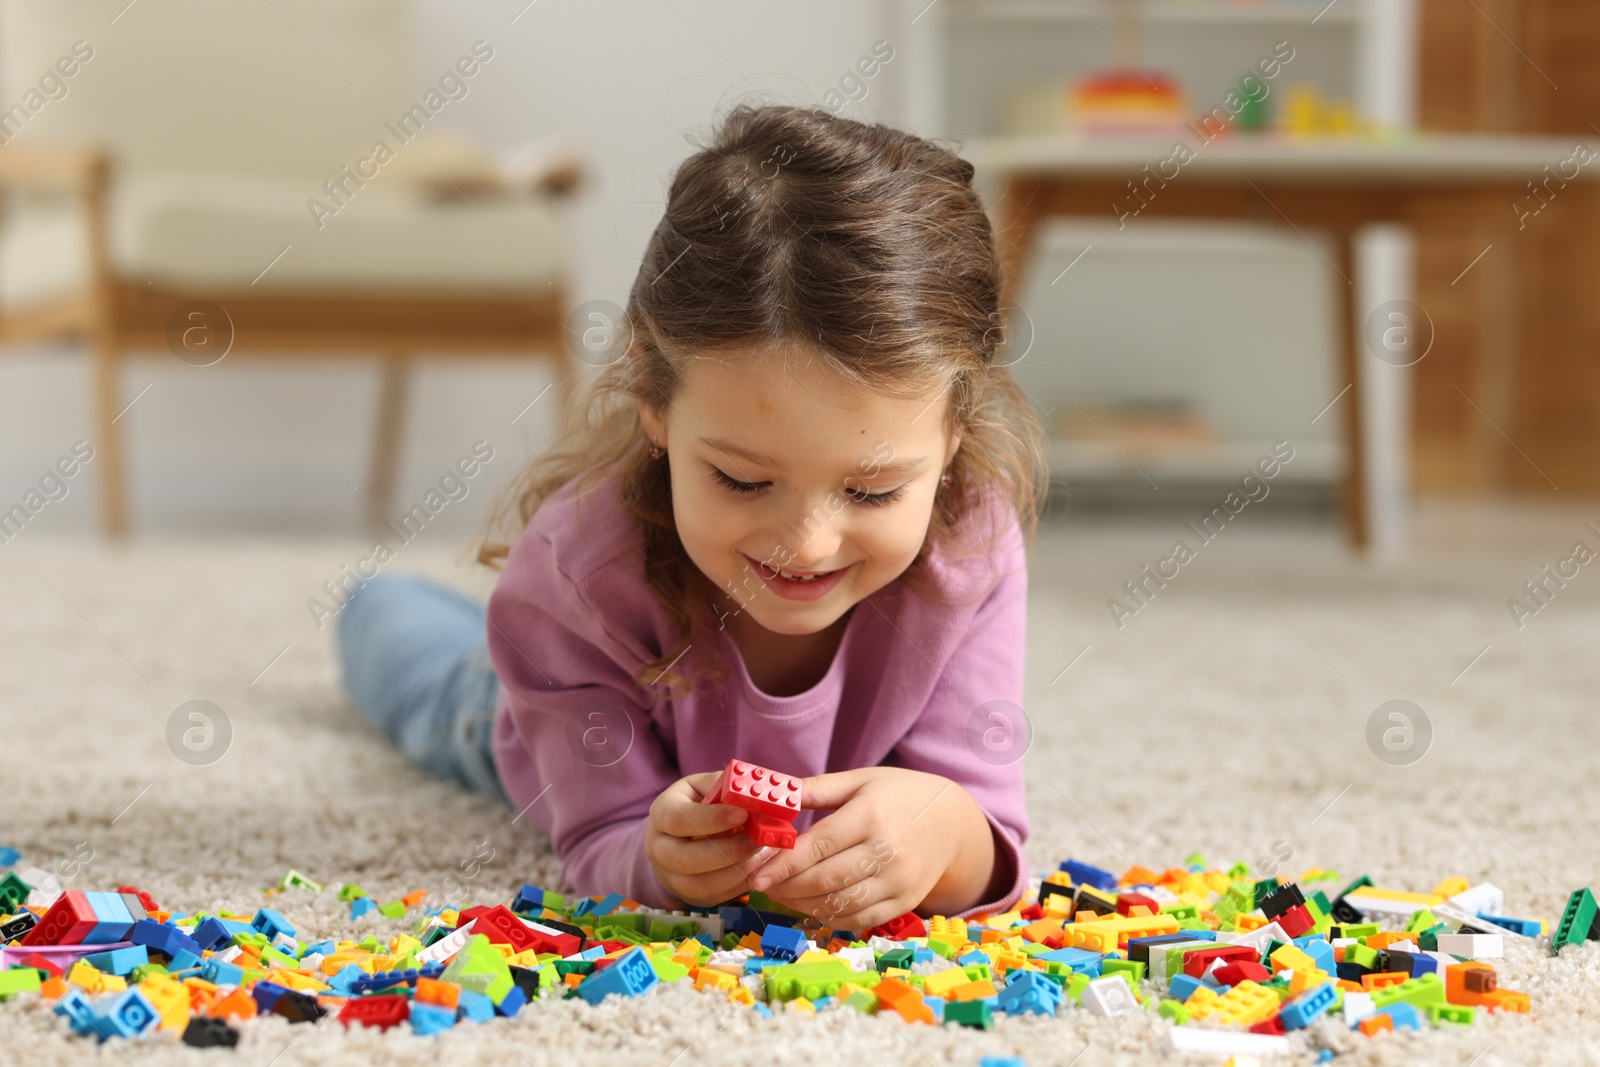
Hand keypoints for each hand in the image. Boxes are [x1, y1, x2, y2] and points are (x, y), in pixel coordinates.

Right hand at [645, 772, 770, 907]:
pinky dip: (738, 886)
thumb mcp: (705, 785)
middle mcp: (658, 848)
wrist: (682, 832)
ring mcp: (669, 875)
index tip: (743, 813)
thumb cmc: (699, 803)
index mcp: (661, 813)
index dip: (712, 819)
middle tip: (758, 840)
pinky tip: (757, 870)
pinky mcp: (687, 895)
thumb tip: (749, 793)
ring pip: (698, 885)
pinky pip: (712, 897)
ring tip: (763, 856)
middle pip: (685, 859)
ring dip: (735, 872)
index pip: (679, 819)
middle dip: (727, 851)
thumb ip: (724, 786)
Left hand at [745, 767, 998, 929]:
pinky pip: (861, 920)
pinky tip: (810, 906)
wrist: (953, 821)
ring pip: (841, 904)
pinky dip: (830, 917)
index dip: (784, 863)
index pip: (819, 845)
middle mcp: (888, 851)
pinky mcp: (906, 902)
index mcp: (871, 815)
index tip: (755, 872)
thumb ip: (816, 789)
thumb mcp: (860, 780)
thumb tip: (773, 794)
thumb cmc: (899, 794)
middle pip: (826, 880)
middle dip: (786, 887)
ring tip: (781, 895)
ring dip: (803, 905)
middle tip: (761, 885)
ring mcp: (899, 881)